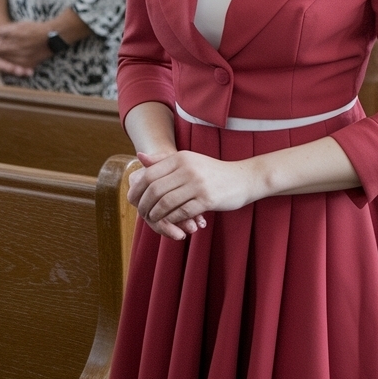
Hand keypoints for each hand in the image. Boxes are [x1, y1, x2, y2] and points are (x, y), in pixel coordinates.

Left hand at [0, 20, 52, 75]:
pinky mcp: (30, 64)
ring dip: (3, 62)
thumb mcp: (17, 26)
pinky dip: (15, 67)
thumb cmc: (35, 29)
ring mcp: (22, 61)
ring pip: (8, 64)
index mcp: (8, 45)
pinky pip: (19, 68)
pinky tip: (15, 64)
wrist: (54, 36)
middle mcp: (14, 55)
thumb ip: (2, 30)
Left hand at [128, 150, 260, 239]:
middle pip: (154, 190)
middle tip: (143, 214)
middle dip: (144, 205)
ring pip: (165, 202)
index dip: (137, 191)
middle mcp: (188, 168)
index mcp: (181, 158)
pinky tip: (171, 222)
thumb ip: (164, 161)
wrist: (243, 178)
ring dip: (156, 215)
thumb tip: (140, 156)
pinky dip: (172, 219)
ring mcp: (198, 183)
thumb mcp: (189, 161)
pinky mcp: (207, 199)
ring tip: (154, 219)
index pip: (149, 175)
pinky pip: (181, 212)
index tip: (133, 201)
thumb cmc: (212, 172)